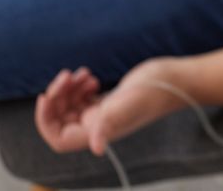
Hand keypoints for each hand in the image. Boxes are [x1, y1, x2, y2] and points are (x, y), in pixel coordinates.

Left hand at [35, 59, 186, 155]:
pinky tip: (90, 76)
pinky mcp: (110, 102)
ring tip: (83, 73)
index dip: (45, 120)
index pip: (58, 138)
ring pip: (70, 108)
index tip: (46, 96)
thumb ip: (110, 123)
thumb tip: (97, 148)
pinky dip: (80, 87)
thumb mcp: (129, 103)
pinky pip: (83, 99)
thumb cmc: (155, 90)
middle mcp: (98, 127)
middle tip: (67, 75)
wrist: (177, 78)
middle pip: (61, 120)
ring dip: (69, 89)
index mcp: (98, 132)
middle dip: (58, 97)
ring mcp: (104, 114)